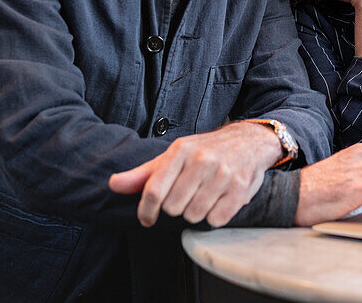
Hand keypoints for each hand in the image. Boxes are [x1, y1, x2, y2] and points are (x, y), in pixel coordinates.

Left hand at [108, 122, 281, 227]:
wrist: (249, 141)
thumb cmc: (205, 151)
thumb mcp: (173, 156)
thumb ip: (143, 174)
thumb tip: (112, 184)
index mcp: (181, 150)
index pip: (153, 190)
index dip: (145, 211)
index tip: (146, 219)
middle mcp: (202, 160)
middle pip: (173, 208)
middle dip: (176, 208)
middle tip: (186, 197)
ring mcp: (223, 174)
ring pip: (194, 215)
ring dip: (195, 213)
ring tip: (202, 198)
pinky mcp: (239, 189)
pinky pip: (216, 220)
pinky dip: (214, 216)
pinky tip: (217, 201)